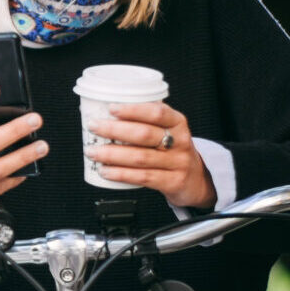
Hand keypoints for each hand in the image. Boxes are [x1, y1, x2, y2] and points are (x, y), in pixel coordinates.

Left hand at [86, 101, 216, 208]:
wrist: (196, 180)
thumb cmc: (173, 151)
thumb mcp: (168, 131)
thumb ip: (145, 121)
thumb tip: (105, 111)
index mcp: (178, 123)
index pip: (157, 112)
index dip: (134, 110)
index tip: (112, 108)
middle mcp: (181, 141)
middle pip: (145, 134)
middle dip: (114, 130)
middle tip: (94, 127)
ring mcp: (178, 163)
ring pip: (140, 157)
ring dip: (112, 154)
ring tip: (93, 152)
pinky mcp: (172, 182)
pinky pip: (143, 177)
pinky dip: (121, 174)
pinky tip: (106, 171)